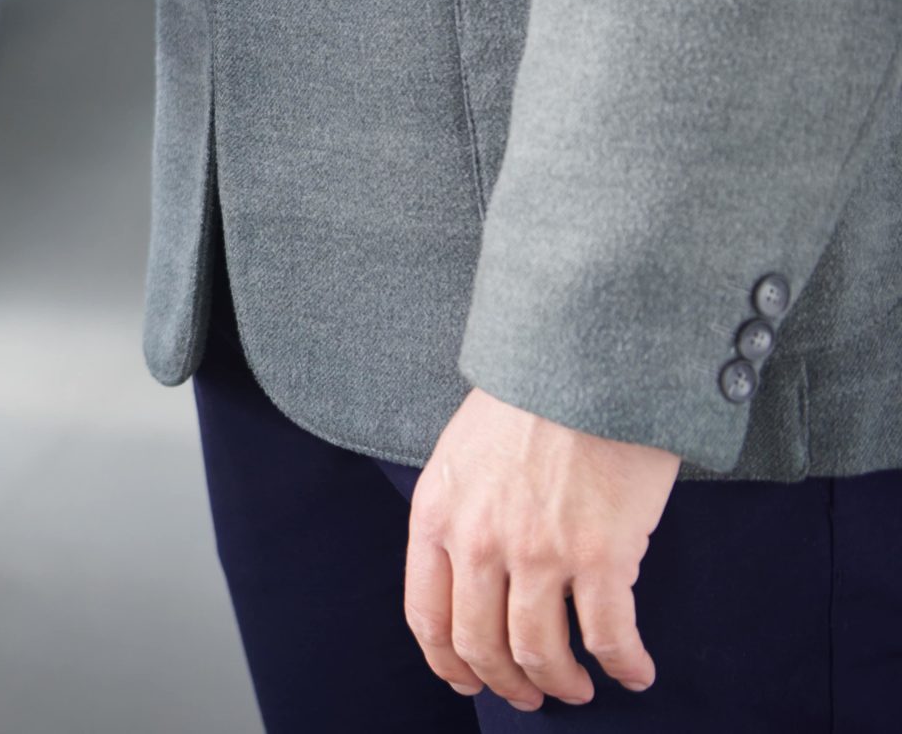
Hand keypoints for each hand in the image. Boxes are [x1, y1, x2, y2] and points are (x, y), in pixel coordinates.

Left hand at [404, 388, 679, 710]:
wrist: (585, 364)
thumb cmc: (528, 402)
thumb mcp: (460, 455)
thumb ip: (458, 515)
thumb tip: (469, 572)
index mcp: (437, 516)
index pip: (427, 615)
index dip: (447, 661)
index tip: (467, 679)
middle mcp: (479, 543)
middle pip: (481, 645)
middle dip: (506, 683)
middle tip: (530, 695)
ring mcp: (539, 553)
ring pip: (541, 652)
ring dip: (561, 682)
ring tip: (579, 688)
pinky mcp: (602, 556)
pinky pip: (610, 636)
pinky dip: (624, 666)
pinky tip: (634, 672)